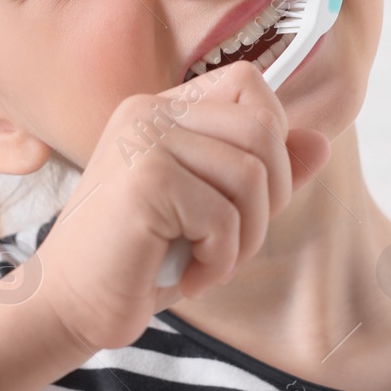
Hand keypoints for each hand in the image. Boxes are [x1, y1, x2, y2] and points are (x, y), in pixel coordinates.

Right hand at [36, 60, 331, 353]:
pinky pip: (223, 216)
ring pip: (251, 175)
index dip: (272, 139)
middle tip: (229, 242)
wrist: (69, 305)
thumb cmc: (142, 260)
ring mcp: (144, 140)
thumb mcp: (214, 212)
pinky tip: (187, 277)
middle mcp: (150, 111)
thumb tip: (322, 142)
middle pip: (263, 129)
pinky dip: (219, 260)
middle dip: (267, 199)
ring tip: (208, 262)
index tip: (247, 197)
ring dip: (243, 237)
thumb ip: (264, 174)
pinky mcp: (144, 179)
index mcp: (163, 108)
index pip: (250, 84)